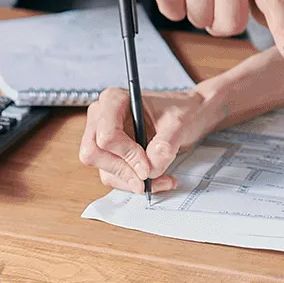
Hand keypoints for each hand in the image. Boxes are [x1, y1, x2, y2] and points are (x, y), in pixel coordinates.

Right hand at [79, 86, 223, 194]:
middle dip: (123, 171)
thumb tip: (150, 169)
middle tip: (148, 180)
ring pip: (103, 169)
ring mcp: (102, 136)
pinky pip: (113, 176)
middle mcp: (101, 117)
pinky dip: (134, 183)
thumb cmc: (182, 110)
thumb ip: (165, 145)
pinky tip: (157, 180)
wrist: (189, 115)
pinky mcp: (110, 154)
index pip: (106, 135)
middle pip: (94, 154)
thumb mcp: (179, 123)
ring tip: (162, 179)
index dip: (126, 155)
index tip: (147, 168)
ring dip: (132, 181)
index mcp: (114, 100)